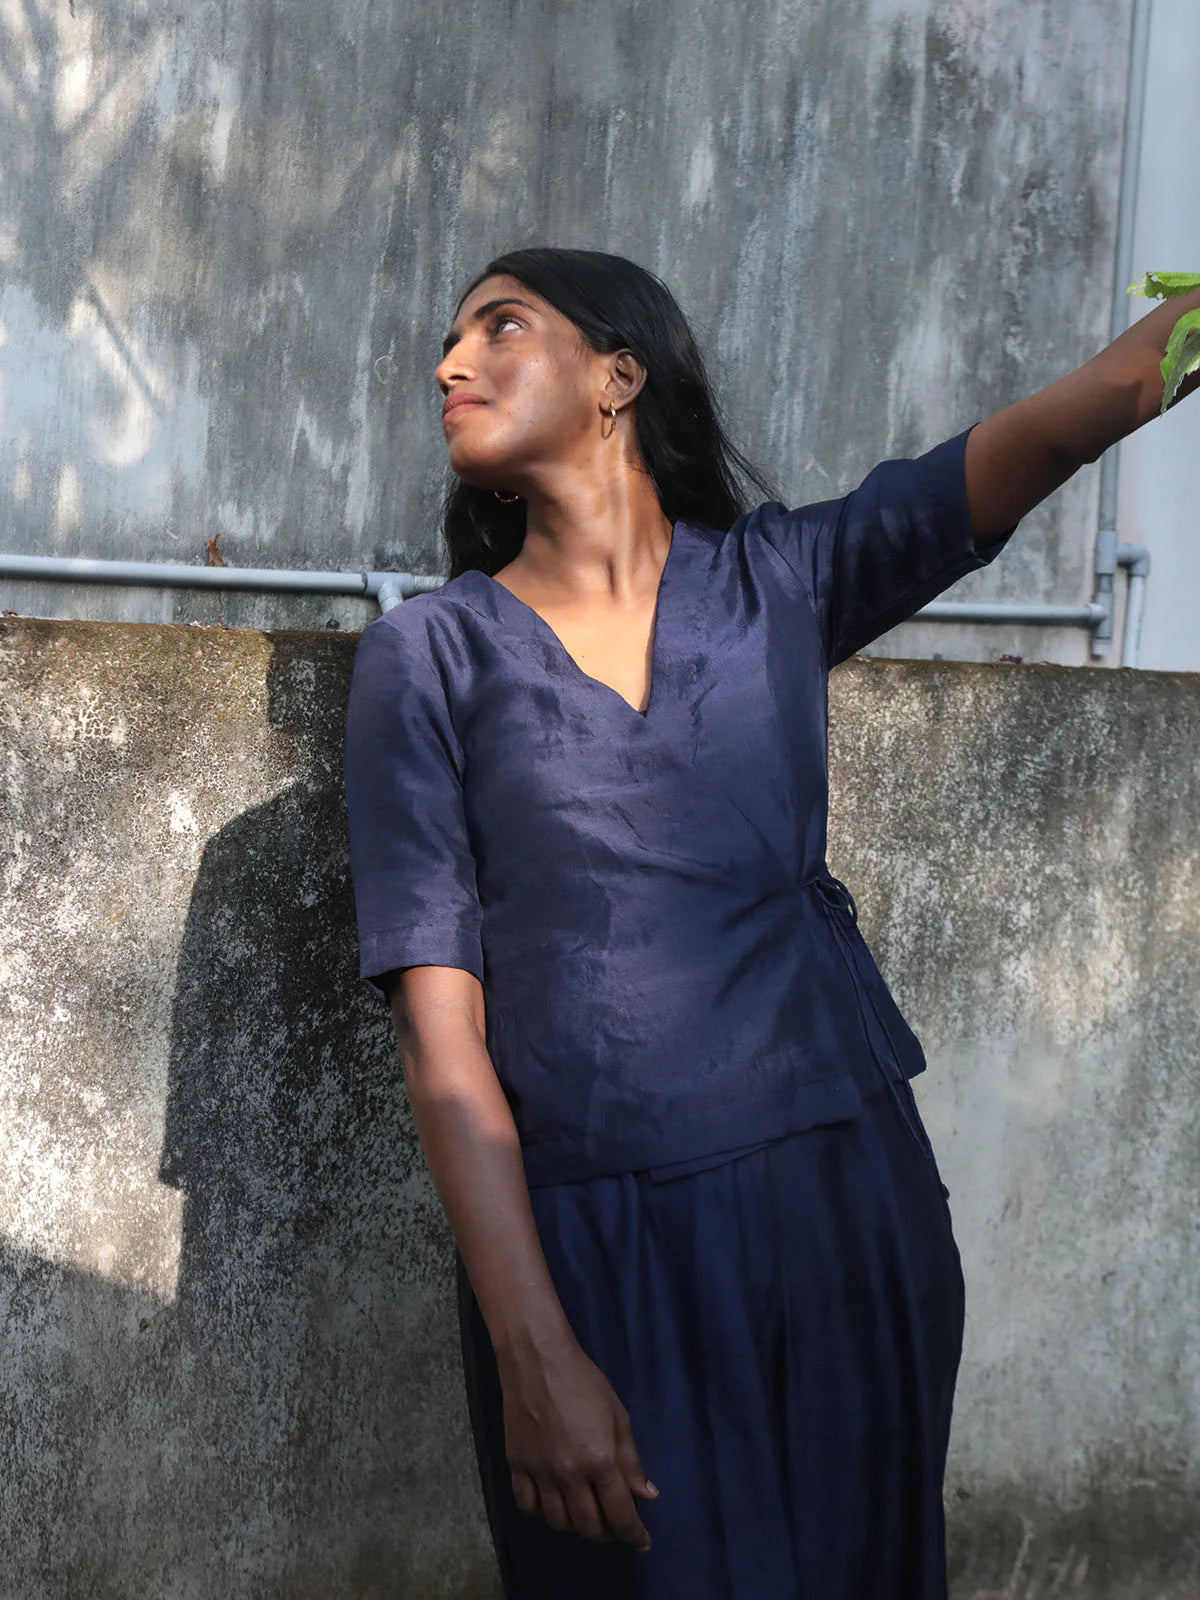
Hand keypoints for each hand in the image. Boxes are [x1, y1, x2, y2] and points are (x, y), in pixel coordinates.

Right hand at [496, 1332, 659, 1549]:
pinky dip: (542, 1513)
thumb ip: (631, 1461)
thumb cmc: (584, 1382)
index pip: (620, 1514)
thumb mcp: (618, 1416)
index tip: (642, 1541)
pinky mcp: (516, 1465)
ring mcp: (539, 1472)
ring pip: (558, 1522)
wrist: (537, 1360)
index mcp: (599, 1460)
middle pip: (589, 1526)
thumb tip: (647, 1496)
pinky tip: (553, 1503)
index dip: (634, 1534)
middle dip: (608, 1534)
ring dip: (576, 1526)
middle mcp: (569, 1474)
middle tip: (615, 1525)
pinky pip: (527, 1506)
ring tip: (586, 1514)